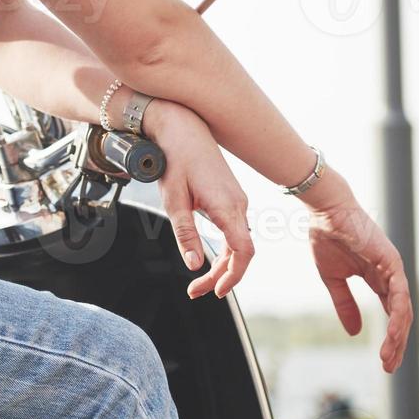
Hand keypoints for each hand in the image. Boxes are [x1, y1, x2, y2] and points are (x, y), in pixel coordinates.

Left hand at [144, 99, 254, 298]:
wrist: (183, 126)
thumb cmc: (175, 159)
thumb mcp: (174, 201)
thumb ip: (185, 234)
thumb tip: (193, 266)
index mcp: (228, 206)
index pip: (244, 252)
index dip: (233, 276)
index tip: (215, 292)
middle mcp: (239, 204)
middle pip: (241, 252)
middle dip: (222, 277)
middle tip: (196, 291)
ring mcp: (238, 200)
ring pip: (238, 243)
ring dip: (222, 265)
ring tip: (199, 282)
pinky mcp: (232, 197)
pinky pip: (235, 231)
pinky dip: (224, 250)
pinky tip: (209, 259)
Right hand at [305, 182, 412, 372]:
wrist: (325, 212)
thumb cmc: (328, 238)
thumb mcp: (333, 279)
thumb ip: (346, 305)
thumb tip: (356, 333)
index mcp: (378, 278)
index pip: (390, 313)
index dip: (389, 337)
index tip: (384, 361)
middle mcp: (390, 275)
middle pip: (400, 316)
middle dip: (396, 343)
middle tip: (389, 366)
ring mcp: (394, 269)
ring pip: (403, 309)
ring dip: (398, 335)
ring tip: (389, 357)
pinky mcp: (392, 262)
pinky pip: (400, 294)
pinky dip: (398, 315)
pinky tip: (394, 334)